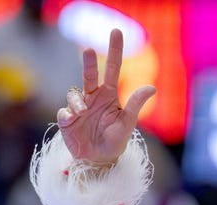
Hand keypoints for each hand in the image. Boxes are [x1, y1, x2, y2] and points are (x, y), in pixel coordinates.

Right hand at [57, 28, 155, 165]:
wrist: (98, 161)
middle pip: (89, 74)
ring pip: (74, 94)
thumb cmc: (114, 142)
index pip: (112, 69)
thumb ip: (136, 105)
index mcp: (109, 96)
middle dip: (89, 62)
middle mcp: (93, 97)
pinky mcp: (67, 119)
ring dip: (77, 101)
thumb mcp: (127, 124)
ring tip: (81, 112)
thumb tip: (152, 87)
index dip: (115, 50)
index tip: (116, 31)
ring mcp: (79, 107)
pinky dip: (68, 114)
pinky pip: (64, 111)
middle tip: (90, 50)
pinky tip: (72, 120)